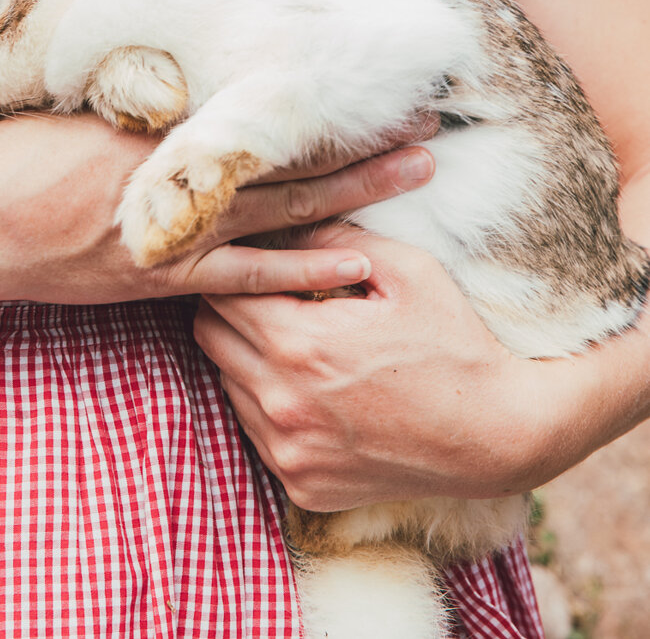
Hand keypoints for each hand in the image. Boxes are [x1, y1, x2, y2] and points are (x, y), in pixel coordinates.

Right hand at [0, 113, 434, 307]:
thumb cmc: (12, 155)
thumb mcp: (74, 100)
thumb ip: (137, 89)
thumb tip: (184, 62)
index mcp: (155, 121)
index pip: (254, 102)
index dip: (318, 92)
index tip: (368, 72)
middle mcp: (176, 174)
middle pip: (287, 151)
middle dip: (359, 137)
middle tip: (425, 117)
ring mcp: (175, 234)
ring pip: (285, 209)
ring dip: (354, 191)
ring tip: (413, 172)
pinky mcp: (165, 279)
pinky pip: (249, 278)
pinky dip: (305, 272)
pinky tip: (357, 266)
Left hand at [194, 224, 649, 510]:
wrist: (500, 435)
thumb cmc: (455, 341)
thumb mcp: (405, 269)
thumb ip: (333, 240)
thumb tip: (282, 224)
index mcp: (300, 344)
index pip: (221, 293)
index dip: (236, 270)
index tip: (255, 258)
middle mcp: (283, 404)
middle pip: (211, 337)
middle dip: (231, 308)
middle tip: (269, 293)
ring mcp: (290, 452)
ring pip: (228, 385)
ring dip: (248, 358)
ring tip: (296, 340)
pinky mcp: (303, 486)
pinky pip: (257, 433)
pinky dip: (271, 407)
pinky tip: (314, 389)